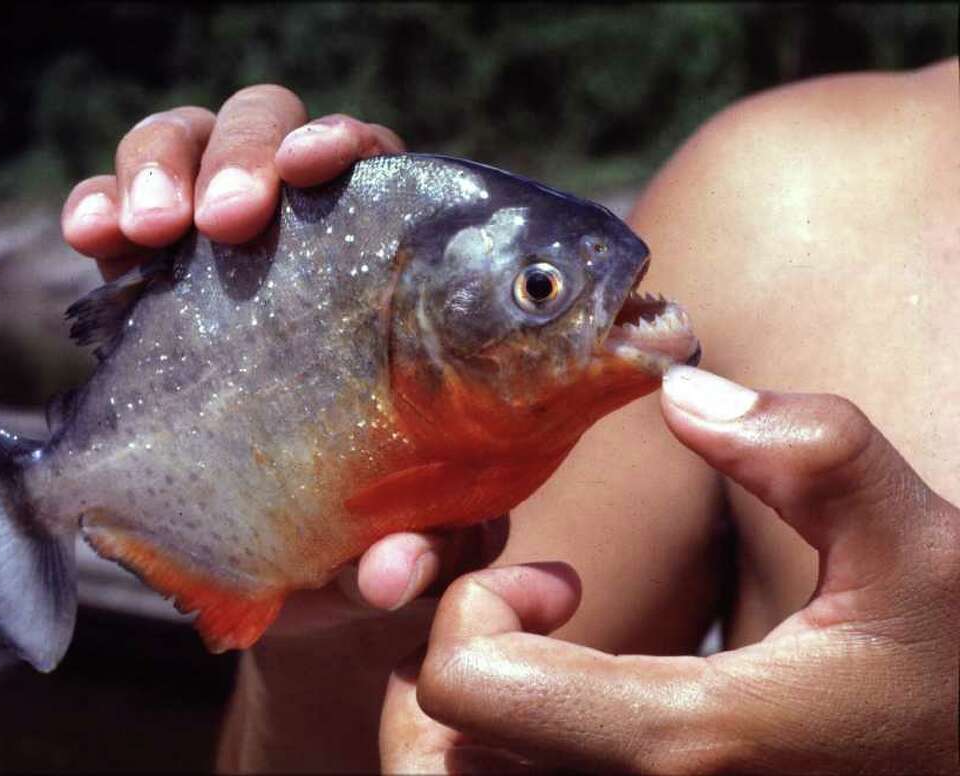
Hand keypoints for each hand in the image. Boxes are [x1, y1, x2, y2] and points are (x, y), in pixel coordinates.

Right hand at [59, 84, 443, 635]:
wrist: (294, 566)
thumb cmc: (382, 526)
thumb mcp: (422, 540)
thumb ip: (425, 546)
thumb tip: (390, 568)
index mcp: (386, 264)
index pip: (370, 164)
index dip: (340, 144)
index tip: (316, 167)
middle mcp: (300, 231)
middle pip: (268, 130)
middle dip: (241, 154)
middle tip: (226, 221)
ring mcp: (213, 247)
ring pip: (182, 144)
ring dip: (157, 167)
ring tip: (144, 234)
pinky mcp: (143, 280)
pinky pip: (111, 212)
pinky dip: (98, 208)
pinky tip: (90, 237)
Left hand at [382, 366, 958, 773]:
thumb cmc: (953, 670)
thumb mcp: (918, 549)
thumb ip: (813, 456)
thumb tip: (682, 394)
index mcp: (679, 739)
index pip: (466, 690)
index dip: (475, 609)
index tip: (552, 578)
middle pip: (439, 757)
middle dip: (450, 660)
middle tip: (520, 611)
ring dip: (467, 710)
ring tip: (533, 652)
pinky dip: (501, 746)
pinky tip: (569, 696)